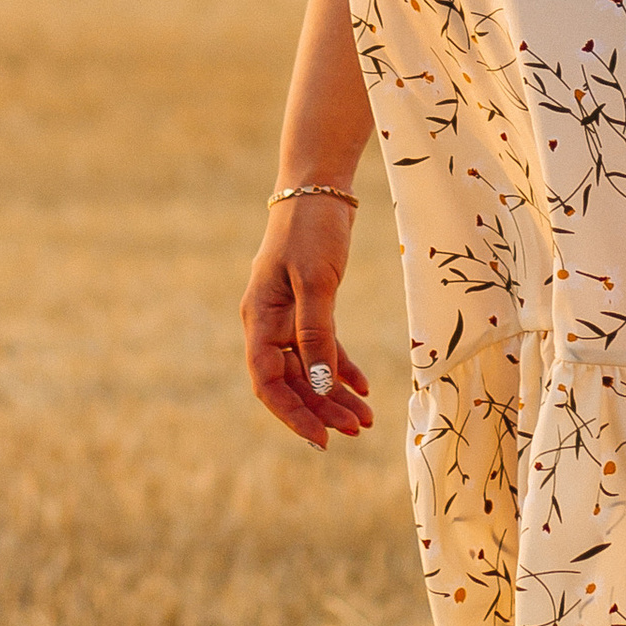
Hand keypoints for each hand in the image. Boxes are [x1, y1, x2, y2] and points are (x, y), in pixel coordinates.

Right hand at [241, 196, 375, 450]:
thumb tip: (321, 385)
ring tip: (366, 419)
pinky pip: (324, 349)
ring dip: (335, 395)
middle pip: (291, 382)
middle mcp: (269, 324)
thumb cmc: (311, 229)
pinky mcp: (310, 306)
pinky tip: (363, 387)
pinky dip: (342, 369)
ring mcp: (288, 317)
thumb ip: (316, 332)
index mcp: (259, 319)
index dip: (293, 414)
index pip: (268, 382)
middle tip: (357, 430)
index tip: (322, 438)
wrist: (319, 188)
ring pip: (310, 369)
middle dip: (322, 410)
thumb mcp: (316, 281)